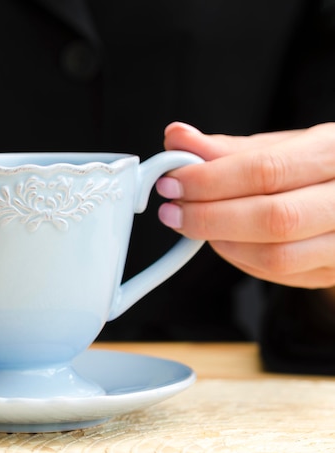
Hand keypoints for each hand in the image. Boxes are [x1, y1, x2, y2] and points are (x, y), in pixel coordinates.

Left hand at [156, 122, 334, 293]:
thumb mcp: (279, 147)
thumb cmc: (313, 168)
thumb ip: (226, 148)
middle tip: (172, 210)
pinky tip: (221, 239)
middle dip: (209, 216)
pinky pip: (277, 275)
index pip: (266, 170)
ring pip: (275, 256)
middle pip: (274, 219)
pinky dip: (238, 258)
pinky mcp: (331, 272)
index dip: (210, 180)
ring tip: (193, 223)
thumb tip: (177, 138)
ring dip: (220, 241)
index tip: (172, 182)